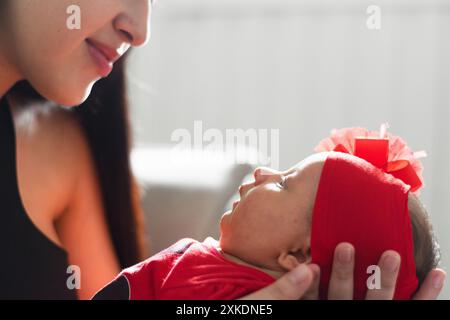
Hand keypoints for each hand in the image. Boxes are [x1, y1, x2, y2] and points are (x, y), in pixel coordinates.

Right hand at [241, 242, 445, 299]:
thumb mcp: (308, 310)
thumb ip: (300, 298)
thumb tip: (305, 273)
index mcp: (328, 314)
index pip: (316, 301)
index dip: (314, 286)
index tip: (313, 266)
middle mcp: (347, 316)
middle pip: (345, 298)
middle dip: (346, 274)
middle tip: (347, 248)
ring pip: (380, 304)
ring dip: (387, 280)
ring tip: (392, 255)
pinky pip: (411, 311)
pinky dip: (427, 295)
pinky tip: (438, 275)